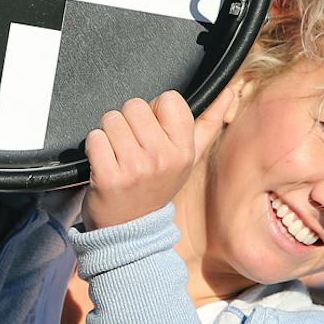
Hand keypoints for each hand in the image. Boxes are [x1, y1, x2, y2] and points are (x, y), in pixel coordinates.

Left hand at [81, 88, 235, 229]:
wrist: (131, 230)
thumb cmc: (156, 186)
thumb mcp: (188, 159)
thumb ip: (208, 124)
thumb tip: (229, 92)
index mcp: (184, 150)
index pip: (168, 99)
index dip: (155, 111)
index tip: (152, 132)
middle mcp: (162, 158)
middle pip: (135, 105)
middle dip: (129, 122)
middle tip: (132, 148)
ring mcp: (136, 168)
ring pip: (112, 119)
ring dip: (110, 134)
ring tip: (118, 156)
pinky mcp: (108, 177)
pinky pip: (95, 138)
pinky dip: (95, 148)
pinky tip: (104, 164)